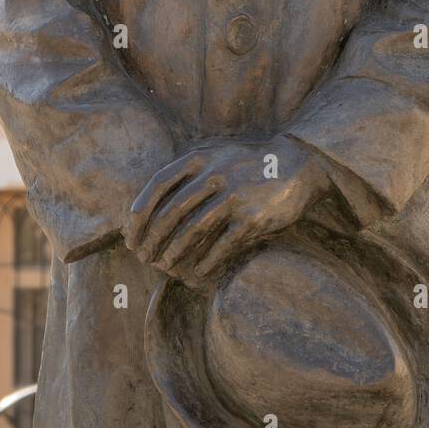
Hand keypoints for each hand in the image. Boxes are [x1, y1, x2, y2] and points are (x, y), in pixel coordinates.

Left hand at [123, 136, 328, 285]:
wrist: (297, 163)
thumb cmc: (248, 164)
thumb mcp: (216, 154)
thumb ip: (187, 172)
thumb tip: (149, 205)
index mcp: (201, 156)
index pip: (158, 184)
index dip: (140, 211)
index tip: (130, 231)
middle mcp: (214, 174)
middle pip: (171, 211)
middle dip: (152, 238)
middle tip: (143, 257)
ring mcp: (234, 196)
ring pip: (192, 231)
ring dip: (174, 253)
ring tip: (165, 267)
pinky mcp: (252, 217)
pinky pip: (221, 245)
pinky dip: (206, 262)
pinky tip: (198, 273)